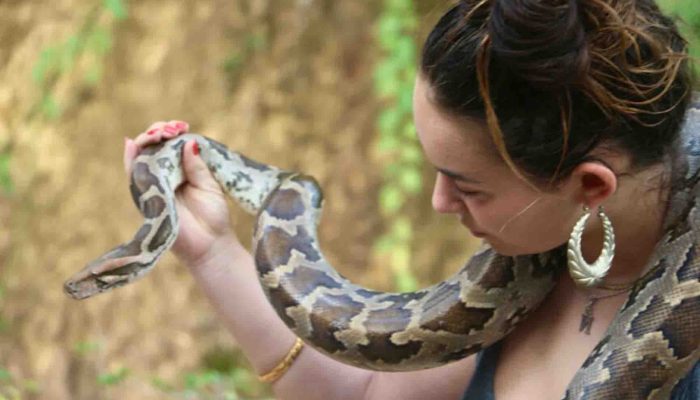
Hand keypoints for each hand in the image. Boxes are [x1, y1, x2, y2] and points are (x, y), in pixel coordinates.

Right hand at [124, 121, 238, 266]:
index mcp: (180, 171)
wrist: (211, 245)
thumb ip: (197, 166)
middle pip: (152, 148)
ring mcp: (153, 188)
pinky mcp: (146, 200)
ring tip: (155, 133)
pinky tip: (131, 145)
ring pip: (141, 159)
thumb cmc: (213, 217)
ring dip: (146, 142)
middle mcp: (164, 177)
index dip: (170, 133)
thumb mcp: (209, 186)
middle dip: (157, 133)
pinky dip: (131, 161)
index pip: (169, 145)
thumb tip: (190, 142)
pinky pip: (134, 179)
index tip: (181, 127)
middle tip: (170, 129)